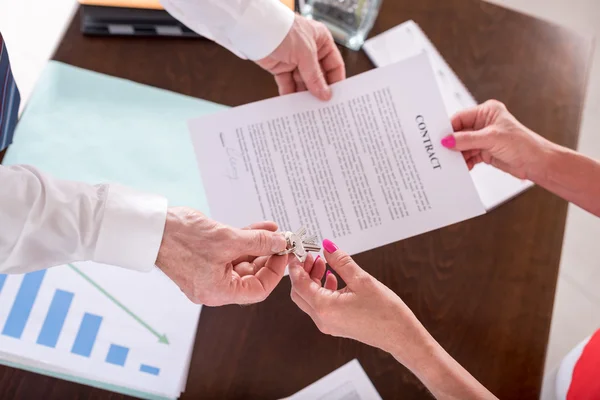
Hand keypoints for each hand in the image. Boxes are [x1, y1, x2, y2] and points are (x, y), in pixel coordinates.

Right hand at [155, 207, 287, 305]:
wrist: (151, 227)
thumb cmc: (182, 238)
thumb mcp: (228, 239)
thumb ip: (258, 242)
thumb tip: (279, 243)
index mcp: (218, 292)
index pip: (257, 290)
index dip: (274, 273)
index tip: (283, 254)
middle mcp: (213, 288)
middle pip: (250, 276)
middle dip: (268, 256)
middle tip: (281, 241)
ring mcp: (208, 274)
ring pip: (242, 262)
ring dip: (258, 246)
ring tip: (272, 231)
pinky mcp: (204, 259)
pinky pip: (230, 254)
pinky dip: (244, 242)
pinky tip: (259, 229)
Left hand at [256, 15, 345, 100]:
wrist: (256, 29)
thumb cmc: (285, 31)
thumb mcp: (306, 54)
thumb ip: (315, 76)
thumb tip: (325, 94)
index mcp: (321, 41)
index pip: (334, 64)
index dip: (335, 81)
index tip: (336, 97)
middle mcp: (310, 51)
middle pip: (318, 76)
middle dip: (319, 90)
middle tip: (322, 106)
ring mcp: (295, 60)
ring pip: (303, 82)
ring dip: (304, 94)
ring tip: (308, 108)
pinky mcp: (281, 67)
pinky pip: (288, 84)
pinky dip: (290, 93)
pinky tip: (293, 104)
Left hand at [288, 239, 430, 358]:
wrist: (400, 336)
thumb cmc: (384, 311)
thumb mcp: (362, 280)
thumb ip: (341, 262)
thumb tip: (327, 246)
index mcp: (325, 307)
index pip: (299, 283)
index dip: (296, 265)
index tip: (299, 251)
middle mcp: (322, 319)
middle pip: (299, 292)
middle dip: (302, 272)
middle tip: (311, 255)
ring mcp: (328, 324)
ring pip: (309, 298)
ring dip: (312, 279)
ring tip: (323, 263)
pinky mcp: (336, 325)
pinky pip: (320, 305)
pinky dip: (321, 289)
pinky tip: (332, 277)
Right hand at [441, 100, 550, 179]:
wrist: (537, 163)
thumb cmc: (523, 144)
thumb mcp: (491, 139)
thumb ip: (467, 140)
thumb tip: (447, 141)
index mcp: (487, 112)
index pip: (461, 118)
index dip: (449, 128)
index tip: (438, 139)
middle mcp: (484, 123)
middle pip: (459, 132)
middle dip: (452, 143)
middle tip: (441, 152)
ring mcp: (484, 138)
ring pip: (463, 146)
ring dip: (458, 155)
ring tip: (451, 163)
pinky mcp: (484, 151)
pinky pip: (468, 156)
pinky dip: (464, 162)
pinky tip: (462, 167)